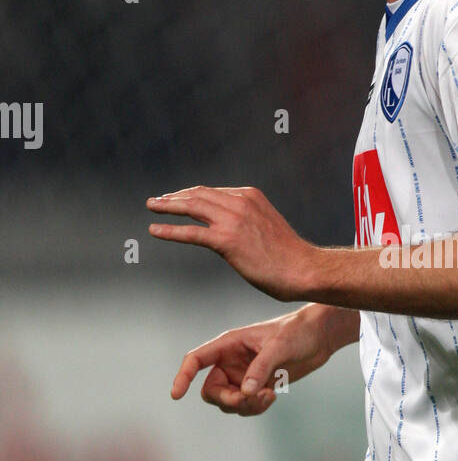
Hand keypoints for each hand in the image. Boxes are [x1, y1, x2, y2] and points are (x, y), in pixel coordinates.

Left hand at [146, 186, 313, 299]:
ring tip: (151, 207)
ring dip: (167, 206)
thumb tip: (234, 231)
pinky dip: (170, 230)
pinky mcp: (226, 240)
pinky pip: (191, 233)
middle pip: (198, 194)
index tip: (178, 198)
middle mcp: (240, 202)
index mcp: (250, 196)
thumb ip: (248, 221)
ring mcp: (232, 219)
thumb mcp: (267, 225)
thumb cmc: (289, 255)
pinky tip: (155, 230)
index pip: (213, 192)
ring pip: (191, 207)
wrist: (303, 268)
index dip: (191, 194)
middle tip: (158, 201)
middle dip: (175, 196)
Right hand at [170, 309, 331, 415]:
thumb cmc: (297, 332)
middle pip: (211, 391)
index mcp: (228, 344)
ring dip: (245, 406)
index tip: (176, 395)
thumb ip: (260, 369)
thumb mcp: (279, 347)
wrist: (319, 337)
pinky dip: (255, 407)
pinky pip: (245, 405)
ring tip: (269, 396)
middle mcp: (231, 361)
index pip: (196, 360)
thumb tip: (245, 393)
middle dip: (228, 400)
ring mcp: (242, 375)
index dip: (183, 376)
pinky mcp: (256, 386)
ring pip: (228, 402)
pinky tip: (272, 396)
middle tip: (248, 400)